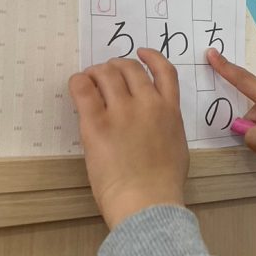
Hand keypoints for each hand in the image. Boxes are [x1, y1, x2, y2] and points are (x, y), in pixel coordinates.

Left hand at [69, 50, 189, 229]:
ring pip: (106, 73)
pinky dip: (79, 81)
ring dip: (96, 72)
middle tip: (106, 75)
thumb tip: (155, 122)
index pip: (164, 70)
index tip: (140, 54)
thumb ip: (167, 125)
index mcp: (170, 110)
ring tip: (90, 80)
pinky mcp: (96, 123)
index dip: (151, 57)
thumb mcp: (177, 146)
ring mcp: (122, 111)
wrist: (147, 201)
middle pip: (130, 68)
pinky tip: (78, 84)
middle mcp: (147, 103)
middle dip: (116, 66)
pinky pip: (83, 89)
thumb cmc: (164, 184)